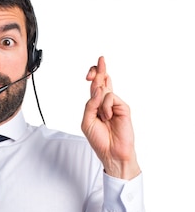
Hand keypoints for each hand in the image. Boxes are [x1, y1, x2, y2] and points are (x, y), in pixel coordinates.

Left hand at [81, 56, 139, 178]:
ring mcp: (115, 104)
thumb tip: (98, 89)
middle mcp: (106, 103)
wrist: (112, 152)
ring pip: (104, 90)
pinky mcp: (123, 107)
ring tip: (103, 118)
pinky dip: (106, 107)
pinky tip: (108, 117)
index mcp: (96, 106)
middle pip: (103, 81)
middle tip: (100, 59)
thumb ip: (89, 105)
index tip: (90, 73)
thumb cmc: (99, 140)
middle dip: (100, 70)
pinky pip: (111, 98)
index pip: (95, 86)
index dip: (94, 76)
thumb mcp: (87, 122)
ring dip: (100, 103)